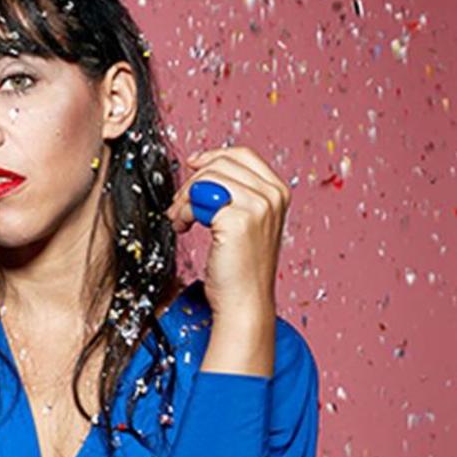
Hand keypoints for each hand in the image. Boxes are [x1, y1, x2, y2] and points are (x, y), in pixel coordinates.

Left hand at [165, 146, 290, 375]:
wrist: (244, 301)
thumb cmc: (238, 265)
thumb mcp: (244, 220)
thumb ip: (233, 192)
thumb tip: (198, 163)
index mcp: (278, 191)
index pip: (241, 155)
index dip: (211, 156)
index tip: (191, 165)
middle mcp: (273, 195)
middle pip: (219, 164)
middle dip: (191, 183)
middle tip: (178, 208)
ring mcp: (259, 205)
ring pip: (206, 178)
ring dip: (184, 198)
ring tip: (180, 220)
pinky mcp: (239, 219)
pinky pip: (198, 198)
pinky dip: (183, 212)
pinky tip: (183, 228)